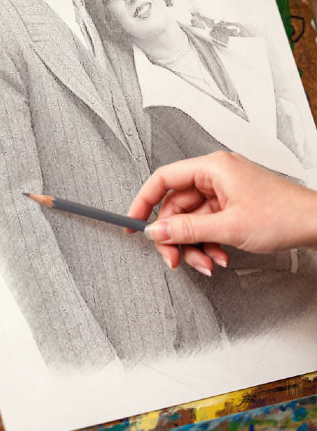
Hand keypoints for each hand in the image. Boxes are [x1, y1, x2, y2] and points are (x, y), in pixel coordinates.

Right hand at [128, 151, 316, 274]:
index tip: (131, 223)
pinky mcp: (232, 205)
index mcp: (212, 168)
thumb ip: (186, 229)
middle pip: (176, 206)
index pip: (163, 179)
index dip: (143, 202)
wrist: (316, 224)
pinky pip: (208, 225)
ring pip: (192, 220)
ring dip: (195, 245)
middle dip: (175, 237)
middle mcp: (215, 175)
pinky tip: (220, 257)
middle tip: (174, 260)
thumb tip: (154, 230)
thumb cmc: (282, 215)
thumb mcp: (227, 226)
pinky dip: (209, 243)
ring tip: (208, 263)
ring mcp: (224, 191)